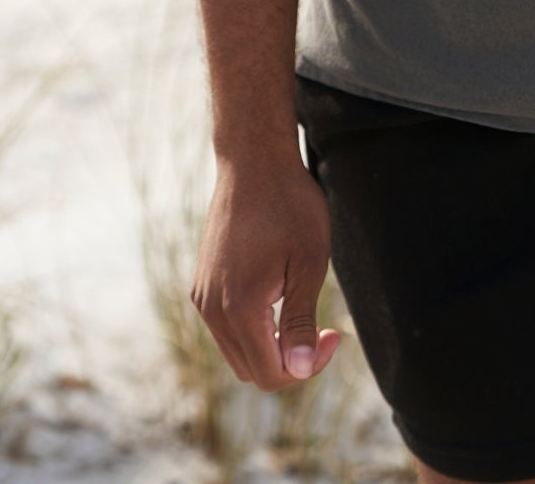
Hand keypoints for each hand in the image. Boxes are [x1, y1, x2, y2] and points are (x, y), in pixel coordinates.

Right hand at [190, 152, 343, 390]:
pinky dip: (254, 327)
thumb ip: (301, 321)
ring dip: (271, 345)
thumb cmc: (289, 205)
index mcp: (239, 309)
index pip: (270, 374)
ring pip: (238, 351)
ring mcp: (203, 297)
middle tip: (322, 326)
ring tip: (301, 307)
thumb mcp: (309, 262)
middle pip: (252, 370)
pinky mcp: (202, 284)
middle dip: (290, 360)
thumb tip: (298, 371)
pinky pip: (227, 327)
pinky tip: (278, 293)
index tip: (332, 333)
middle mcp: (212, 311)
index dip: (307, 367)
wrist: (252, 160)